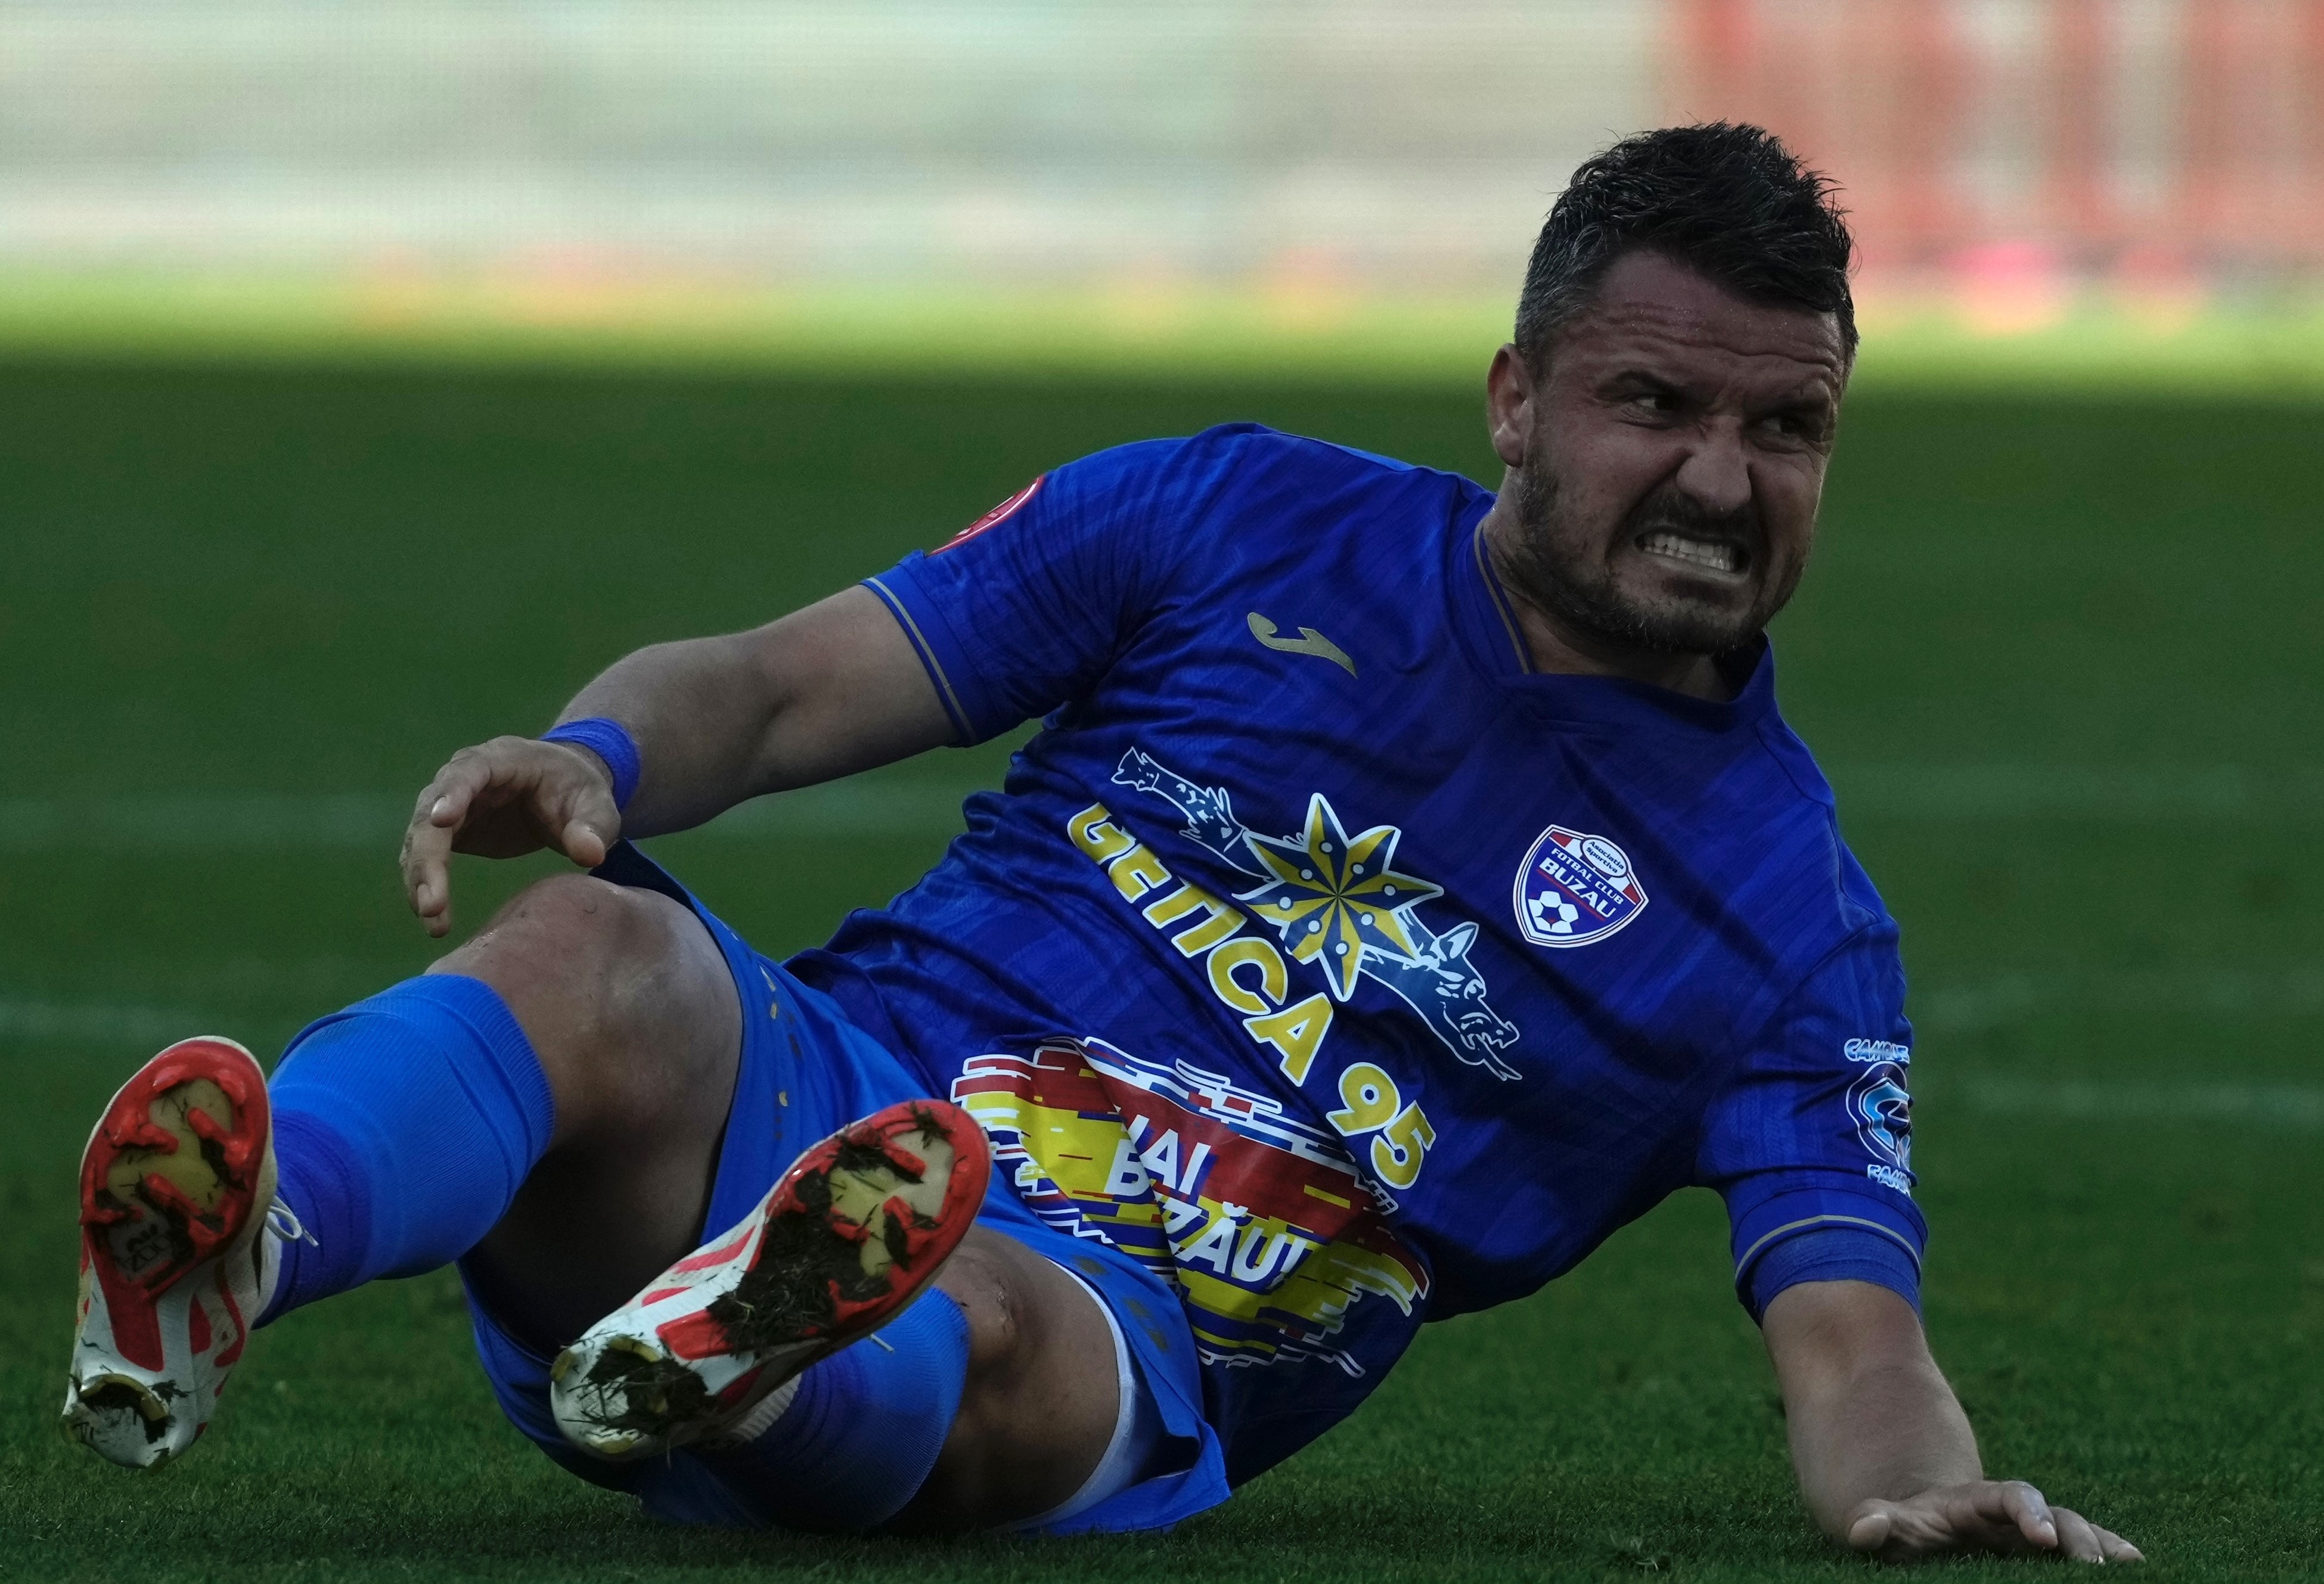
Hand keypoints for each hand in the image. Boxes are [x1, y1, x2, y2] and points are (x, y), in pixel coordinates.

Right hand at [401, 735, 621, 936]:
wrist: (561, 789)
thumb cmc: (575, 790)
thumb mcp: (595, 805)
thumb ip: (593, 827)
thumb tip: (591, 855)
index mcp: (500, 759)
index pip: (469, 771)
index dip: (453, 794)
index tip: (442, 821)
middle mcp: (462, 778)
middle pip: (431, 813)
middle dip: (428, 857)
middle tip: (432, 902)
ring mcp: (449, 806)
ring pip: (421, 840)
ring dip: (421, 878)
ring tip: (432, 918)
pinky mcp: (447, 833)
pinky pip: (426, 857)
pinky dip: (425, 885)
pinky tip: (433, 918)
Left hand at [1847, 1481, 2141, 1564]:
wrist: (1917, 1519)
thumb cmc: (1902, 1527)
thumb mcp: (1886, 1522)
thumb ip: (1876, 1522)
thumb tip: (1864, 1526)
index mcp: (1975, 1502)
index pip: (2007, 1498)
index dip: (2026, 1511)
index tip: (2041, 1535)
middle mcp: (2012, 1515)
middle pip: (2053, 1516)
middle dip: (2076, 1537)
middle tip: (2094, 1564)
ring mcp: (2031, 1534)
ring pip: (2074, 1532)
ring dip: (2100, 1546)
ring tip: (2130, 1563)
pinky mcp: (2041, 1553)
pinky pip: (2078, 1550)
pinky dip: (2107, 1551)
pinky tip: (2135, 1562)